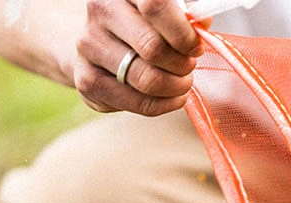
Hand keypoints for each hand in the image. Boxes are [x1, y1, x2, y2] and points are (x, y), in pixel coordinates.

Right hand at [73, 0, 204, 115]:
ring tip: (182, 83)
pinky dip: (163, 105)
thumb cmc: (145, 24)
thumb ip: (187, 13)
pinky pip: (137, 103)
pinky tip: (171, 97)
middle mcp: (100, 12)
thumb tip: (202, 22)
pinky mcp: (87, 80)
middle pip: (153, 48)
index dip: (183, 32)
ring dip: (176, 87)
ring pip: (146, 79)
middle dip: (182, 65)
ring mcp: (89, 46)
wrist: (101, 43)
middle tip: (189, 66)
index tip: (195, 47)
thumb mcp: (167, 10)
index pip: (156, 6)